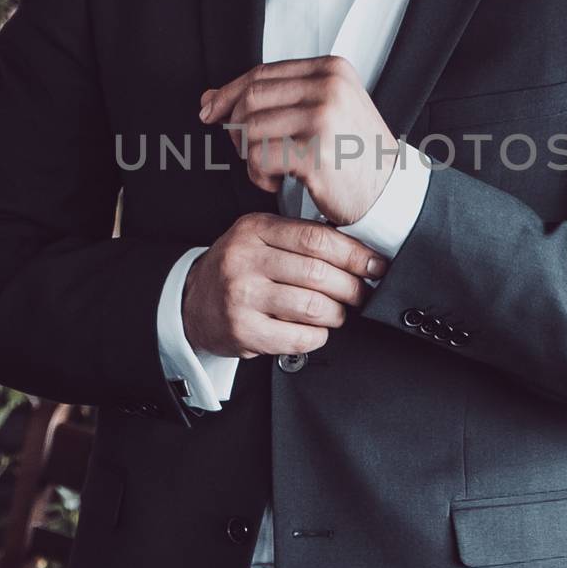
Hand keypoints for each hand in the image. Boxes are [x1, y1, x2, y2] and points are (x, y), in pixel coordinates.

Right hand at [182, 211, 388, 358]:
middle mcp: (245, 260)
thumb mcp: (259, 238)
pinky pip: (298, 337)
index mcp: (255, 230)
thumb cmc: (236, 269)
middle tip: (361, 293)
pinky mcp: (243, 330)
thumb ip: (298, 237)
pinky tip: (316, 330)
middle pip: (318, 273)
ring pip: (312, 306)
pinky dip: (318, 336)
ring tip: (337, 312)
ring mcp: (242, 296)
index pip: (317, 238)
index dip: (354, 253)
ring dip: (337, 313)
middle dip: (352, 287)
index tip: (375, 264)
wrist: (192, 302)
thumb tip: (358, 250)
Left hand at [199, 55, 398, 225]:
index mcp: (330, 69)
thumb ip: (272, 100)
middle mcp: (328, 86)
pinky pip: (259, 159)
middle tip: (247, 151)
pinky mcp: (316, 153)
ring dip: (250, 156)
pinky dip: (258, 177)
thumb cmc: (352, 155)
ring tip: (271, 170)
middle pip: (251, 98)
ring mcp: (323, 117)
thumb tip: (210, 98)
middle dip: (237, 128)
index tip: (209, 111)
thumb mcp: (321, 112)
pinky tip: (276, 183)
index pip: (262, 73)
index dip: (229, 93)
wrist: (389, 194)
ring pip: (250, 129)